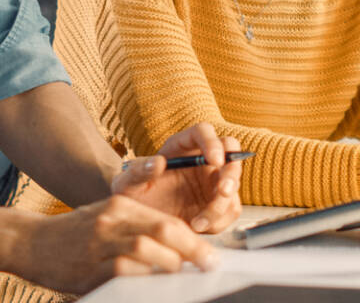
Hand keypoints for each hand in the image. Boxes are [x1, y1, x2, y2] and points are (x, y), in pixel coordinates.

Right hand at [13, 195, 219, 293]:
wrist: (28, 242)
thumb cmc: (72, 235)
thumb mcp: (106, 219)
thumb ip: (137, 229)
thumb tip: (177, 251)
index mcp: (121, 205)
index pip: (168, 221)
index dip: (194, 240)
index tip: (210, 256)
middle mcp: (112, 219)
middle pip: (164, 231)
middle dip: (192, 251)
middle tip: (207, 267)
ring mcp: (100, 242)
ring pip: (148, 251)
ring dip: (170, 266)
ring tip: (180, 279)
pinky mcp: (89, 266)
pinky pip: (125, 273)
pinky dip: (144, 280)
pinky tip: (153, 287)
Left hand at [112, 124, 242, 232]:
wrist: (138, 227)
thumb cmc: (132, 198)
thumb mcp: (126, 184)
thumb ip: (138, 171)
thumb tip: (158, 162)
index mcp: (180, 147)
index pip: (203, 132)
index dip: (212, 142)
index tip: (213, 160)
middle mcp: (201, 160)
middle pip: (230, 151)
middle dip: (231, 171)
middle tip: (222, 190)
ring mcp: (212, 182)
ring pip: (233, 184)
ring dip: (222, 204)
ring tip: (198, 222)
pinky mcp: (217, 205)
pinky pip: (230, 209)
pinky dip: (219, 221)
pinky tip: (198, 226)